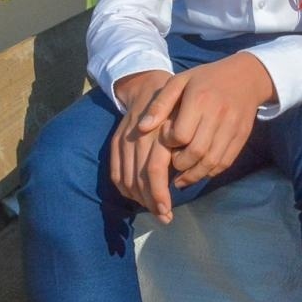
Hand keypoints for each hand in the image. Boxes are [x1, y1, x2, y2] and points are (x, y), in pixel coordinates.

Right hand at [109, 69, 178, 221]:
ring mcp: (124, 141)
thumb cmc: (176, 105)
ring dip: (139, 199)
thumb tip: (184, 178)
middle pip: (140, 180)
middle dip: (152, 202)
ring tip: (155, 210)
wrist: (147, 84)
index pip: (154, 171)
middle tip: (165, 217)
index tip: (168, 211)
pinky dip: (125, 189)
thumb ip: (184, 148)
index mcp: (158, 133)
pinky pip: (116, 173)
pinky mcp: (115, 143)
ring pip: (127, 180)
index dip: (159, 194)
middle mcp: (138, 139)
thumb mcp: (186, 121)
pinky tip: (137, 197)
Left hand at [144, 52, 274, 191]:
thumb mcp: (180, 82)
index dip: (169, 143)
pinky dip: (210, 172)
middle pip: (196, 152)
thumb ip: (160, 104)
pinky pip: (225, 162)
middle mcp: (218, 114)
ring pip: (211, 162)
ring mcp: (232, 127)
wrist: (246, 76)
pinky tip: (199, 170)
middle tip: (173, 163)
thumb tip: (141, 128)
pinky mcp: (242, 136)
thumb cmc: (206, 79)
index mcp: (199, 99)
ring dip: (194, 174)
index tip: (167, 139)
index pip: (180, 135)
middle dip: (180, 164)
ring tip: (182, 177)